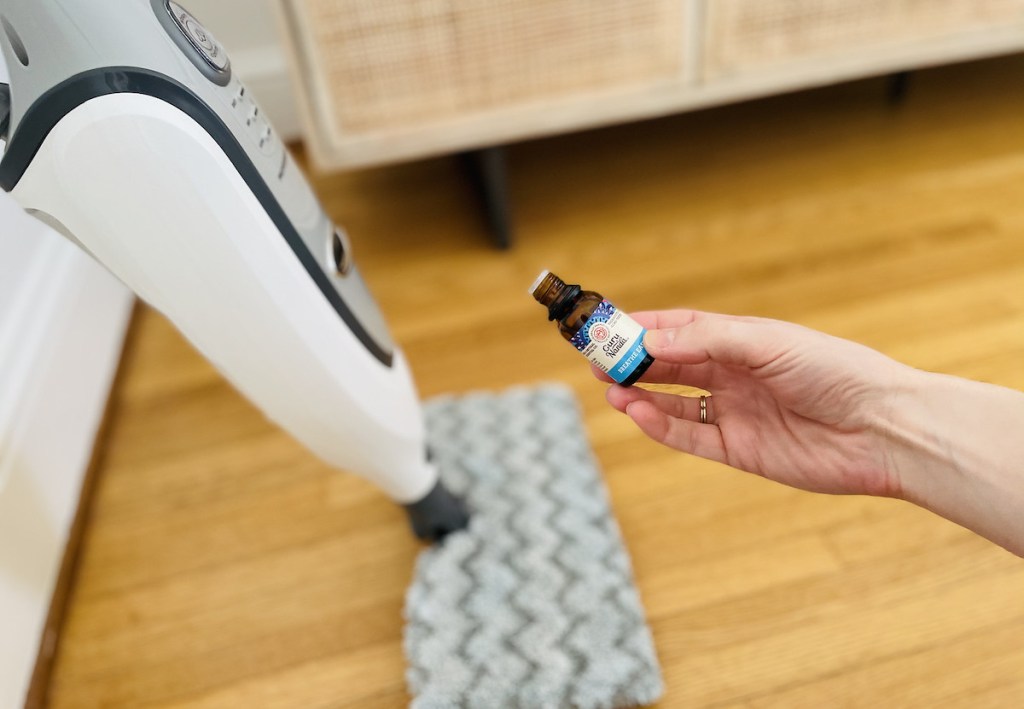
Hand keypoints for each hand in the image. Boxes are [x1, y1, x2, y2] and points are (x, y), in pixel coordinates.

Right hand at [601, 310, 910, 497]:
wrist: (883, 430)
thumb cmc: (836, 371)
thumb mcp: (768, 343)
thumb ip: (707, 341)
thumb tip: (650, 342)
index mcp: (743, 341)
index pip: (681, 330)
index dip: (643, 328)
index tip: (606, 326)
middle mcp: (735, 375)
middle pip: (670, 366)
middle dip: (632, 361)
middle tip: (594, 359)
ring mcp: (735, 413)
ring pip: (673, 402)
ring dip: (640, 394)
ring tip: (610, 387)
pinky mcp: (739, 450)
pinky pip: (689, 436)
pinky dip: (660, 424)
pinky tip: (637, 411)